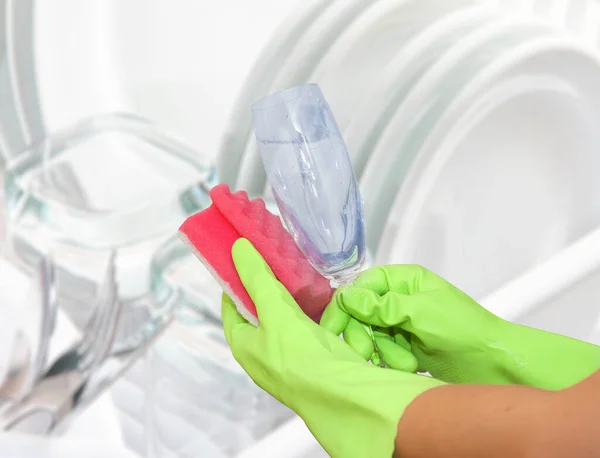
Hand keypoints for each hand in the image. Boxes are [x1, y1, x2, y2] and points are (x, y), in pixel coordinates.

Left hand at [222, 239, 444, 457]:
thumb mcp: (274, 311)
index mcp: (243, 344)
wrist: (342, 396)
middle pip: (259, 309)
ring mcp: (288, 356)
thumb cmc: (299, 358)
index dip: (236, 279)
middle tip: (276, 256)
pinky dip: (310, 308)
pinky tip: (320, 293)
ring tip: (299, 268)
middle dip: (267, 284)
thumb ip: (257, 279)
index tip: (247, 255)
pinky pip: (307, 325)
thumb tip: (236, 247)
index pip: (231, 304)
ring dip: (291, 295)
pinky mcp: (313, 356)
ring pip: (285, 316)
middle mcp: (262, 352)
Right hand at [321, 265, 599, 389]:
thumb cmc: (463, 330)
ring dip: (381, 353)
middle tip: (368, 355)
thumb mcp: (421, 313)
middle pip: (359, 315)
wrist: (494, 365)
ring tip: (406, 364)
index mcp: (402, 281)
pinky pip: (381, 353)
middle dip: (362, 336)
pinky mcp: (404, 346)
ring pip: (368, 336)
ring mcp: (401, 324)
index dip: (344, 308)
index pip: (359, 288)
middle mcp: (398, 299)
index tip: (332, 332)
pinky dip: (388, 362)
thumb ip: (382, 306)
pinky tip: (407, 369)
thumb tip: (346, 297)